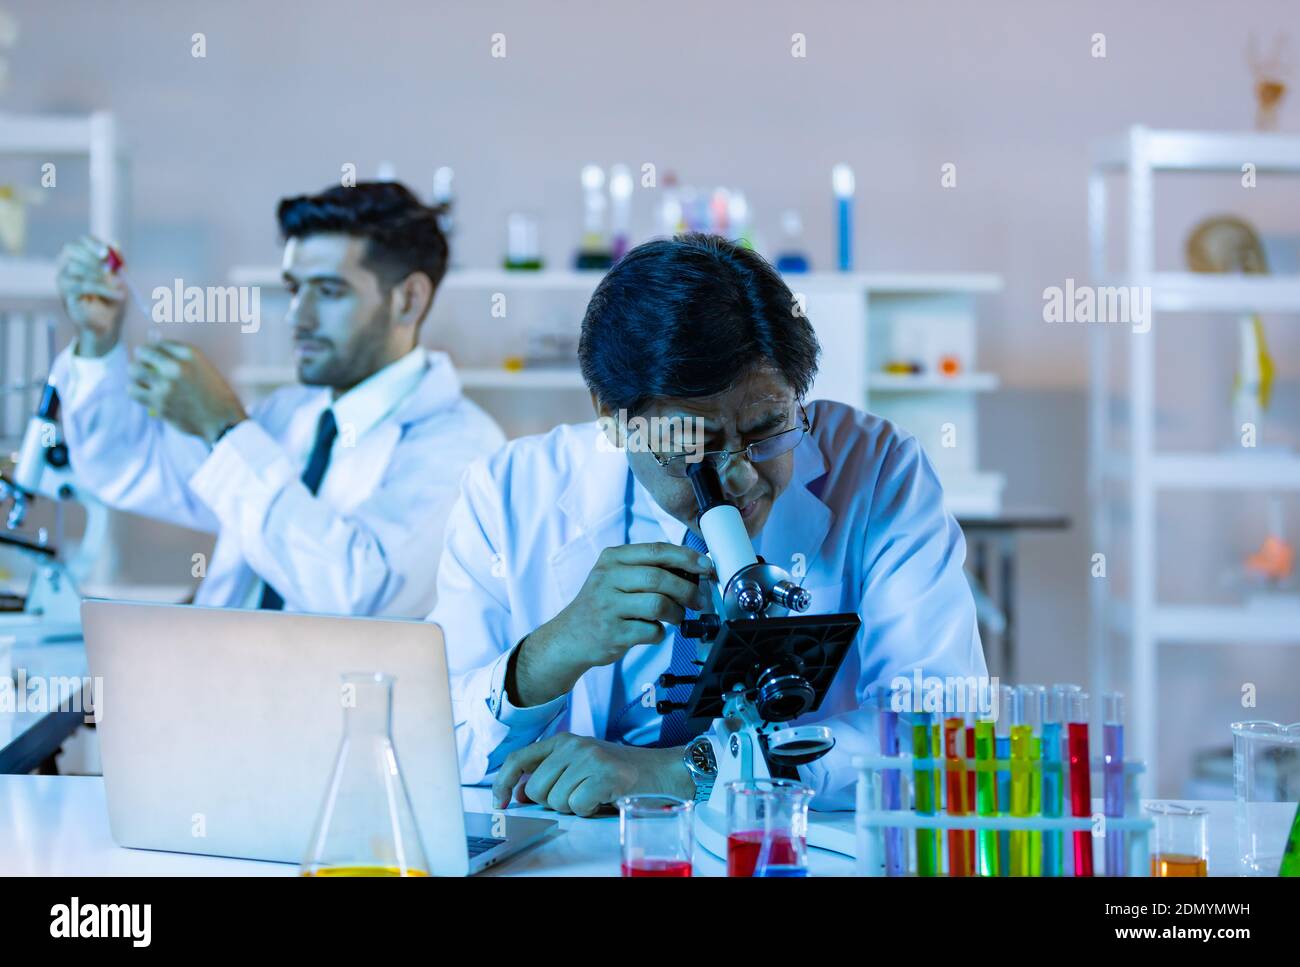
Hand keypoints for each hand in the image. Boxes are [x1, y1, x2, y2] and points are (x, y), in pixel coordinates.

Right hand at [56, 235, 126, 356]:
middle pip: (70, 250)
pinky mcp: (67, 295)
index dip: (92, 244)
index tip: (106, 253)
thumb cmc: (112, 299)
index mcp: (79, 260)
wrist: (108, 325)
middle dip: (91, 255)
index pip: (79, 243)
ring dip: (100, 275)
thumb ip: (117, 262)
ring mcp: (64, 281)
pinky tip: (117, 295)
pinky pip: (83, 286)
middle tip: (109, 266)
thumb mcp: (119, 278)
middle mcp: (67, 267)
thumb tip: (115, 243)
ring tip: (118, 285)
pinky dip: (103, 289)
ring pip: (76, 267)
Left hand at [127, 341, 247, 443]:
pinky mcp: (159, 403)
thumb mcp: (203, 368)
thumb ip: (180, 356)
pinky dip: (135, 391)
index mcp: (190, 355)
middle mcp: (177, 367)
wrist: (222, 420)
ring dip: (135, 375)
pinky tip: (142, 392)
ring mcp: (166, 386)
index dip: (152, 348)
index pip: (160, 344)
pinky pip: (134, 391)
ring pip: (134, 371)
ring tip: (140, 379)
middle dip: (140, 358)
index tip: (150, 354)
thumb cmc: (214, 394)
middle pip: (143, 354)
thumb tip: (153, 341)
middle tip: (140, 365)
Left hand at [491, 733, 694, 814]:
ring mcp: (589, 758)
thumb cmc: (618, 772)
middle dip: (552, 801)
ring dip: (573, 806)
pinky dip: (588, 810)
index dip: (504, 783)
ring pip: (556, 800)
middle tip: (577, 795)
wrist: (659, 771)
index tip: (501, 802)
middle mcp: (572, 745)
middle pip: (536, 788)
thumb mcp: (579, 764)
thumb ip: (549, 773)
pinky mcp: (604, 774)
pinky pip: (577, 805)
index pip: (519, 759)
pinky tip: (602, 799)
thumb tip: (519, 793)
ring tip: (593, 794)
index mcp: (562, 741)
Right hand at [508, 542, 713, 706]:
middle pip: (660, 578)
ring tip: (676, 617)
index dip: (687, 558)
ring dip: (676, 614)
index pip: (656, 551)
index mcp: (612, 559)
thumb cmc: (602, 605)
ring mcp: (608, 606)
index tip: (707, 567)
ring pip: (659, 605)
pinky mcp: (612, 633)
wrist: (569, 636)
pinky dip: (660, 633)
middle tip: (699, 600)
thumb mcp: (615, 576)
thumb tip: (692, 570)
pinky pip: (651, 631)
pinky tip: (653, 631)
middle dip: (687, 590)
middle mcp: (607, 578)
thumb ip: (647, 569)